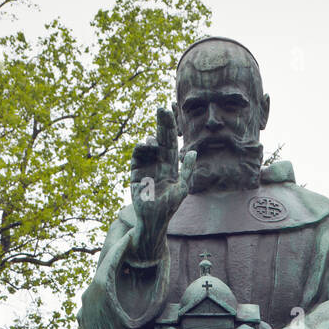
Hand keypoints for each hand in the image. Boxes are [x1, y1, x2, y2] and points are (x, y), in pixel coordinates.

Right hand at [128, 108, 195, 260]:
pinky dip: (141, 149)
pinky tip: (145, 145)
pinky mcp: (135, 172)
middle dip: (161, 124)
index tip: (171, 111)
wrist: (154, 220)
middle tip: (161, 108)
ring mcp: (146, 166)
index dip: (170, 127)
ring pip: (147, 146)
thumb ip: (188, 170)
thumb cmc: (170, 206)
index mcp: (170, 164)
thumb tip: (192, 151)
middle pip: (160, 139)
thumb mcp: (183, 187)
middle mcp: (158, 162)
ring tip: (153, 141)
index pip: (171, 142)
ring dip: (151, 140)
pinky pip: (137, 156)